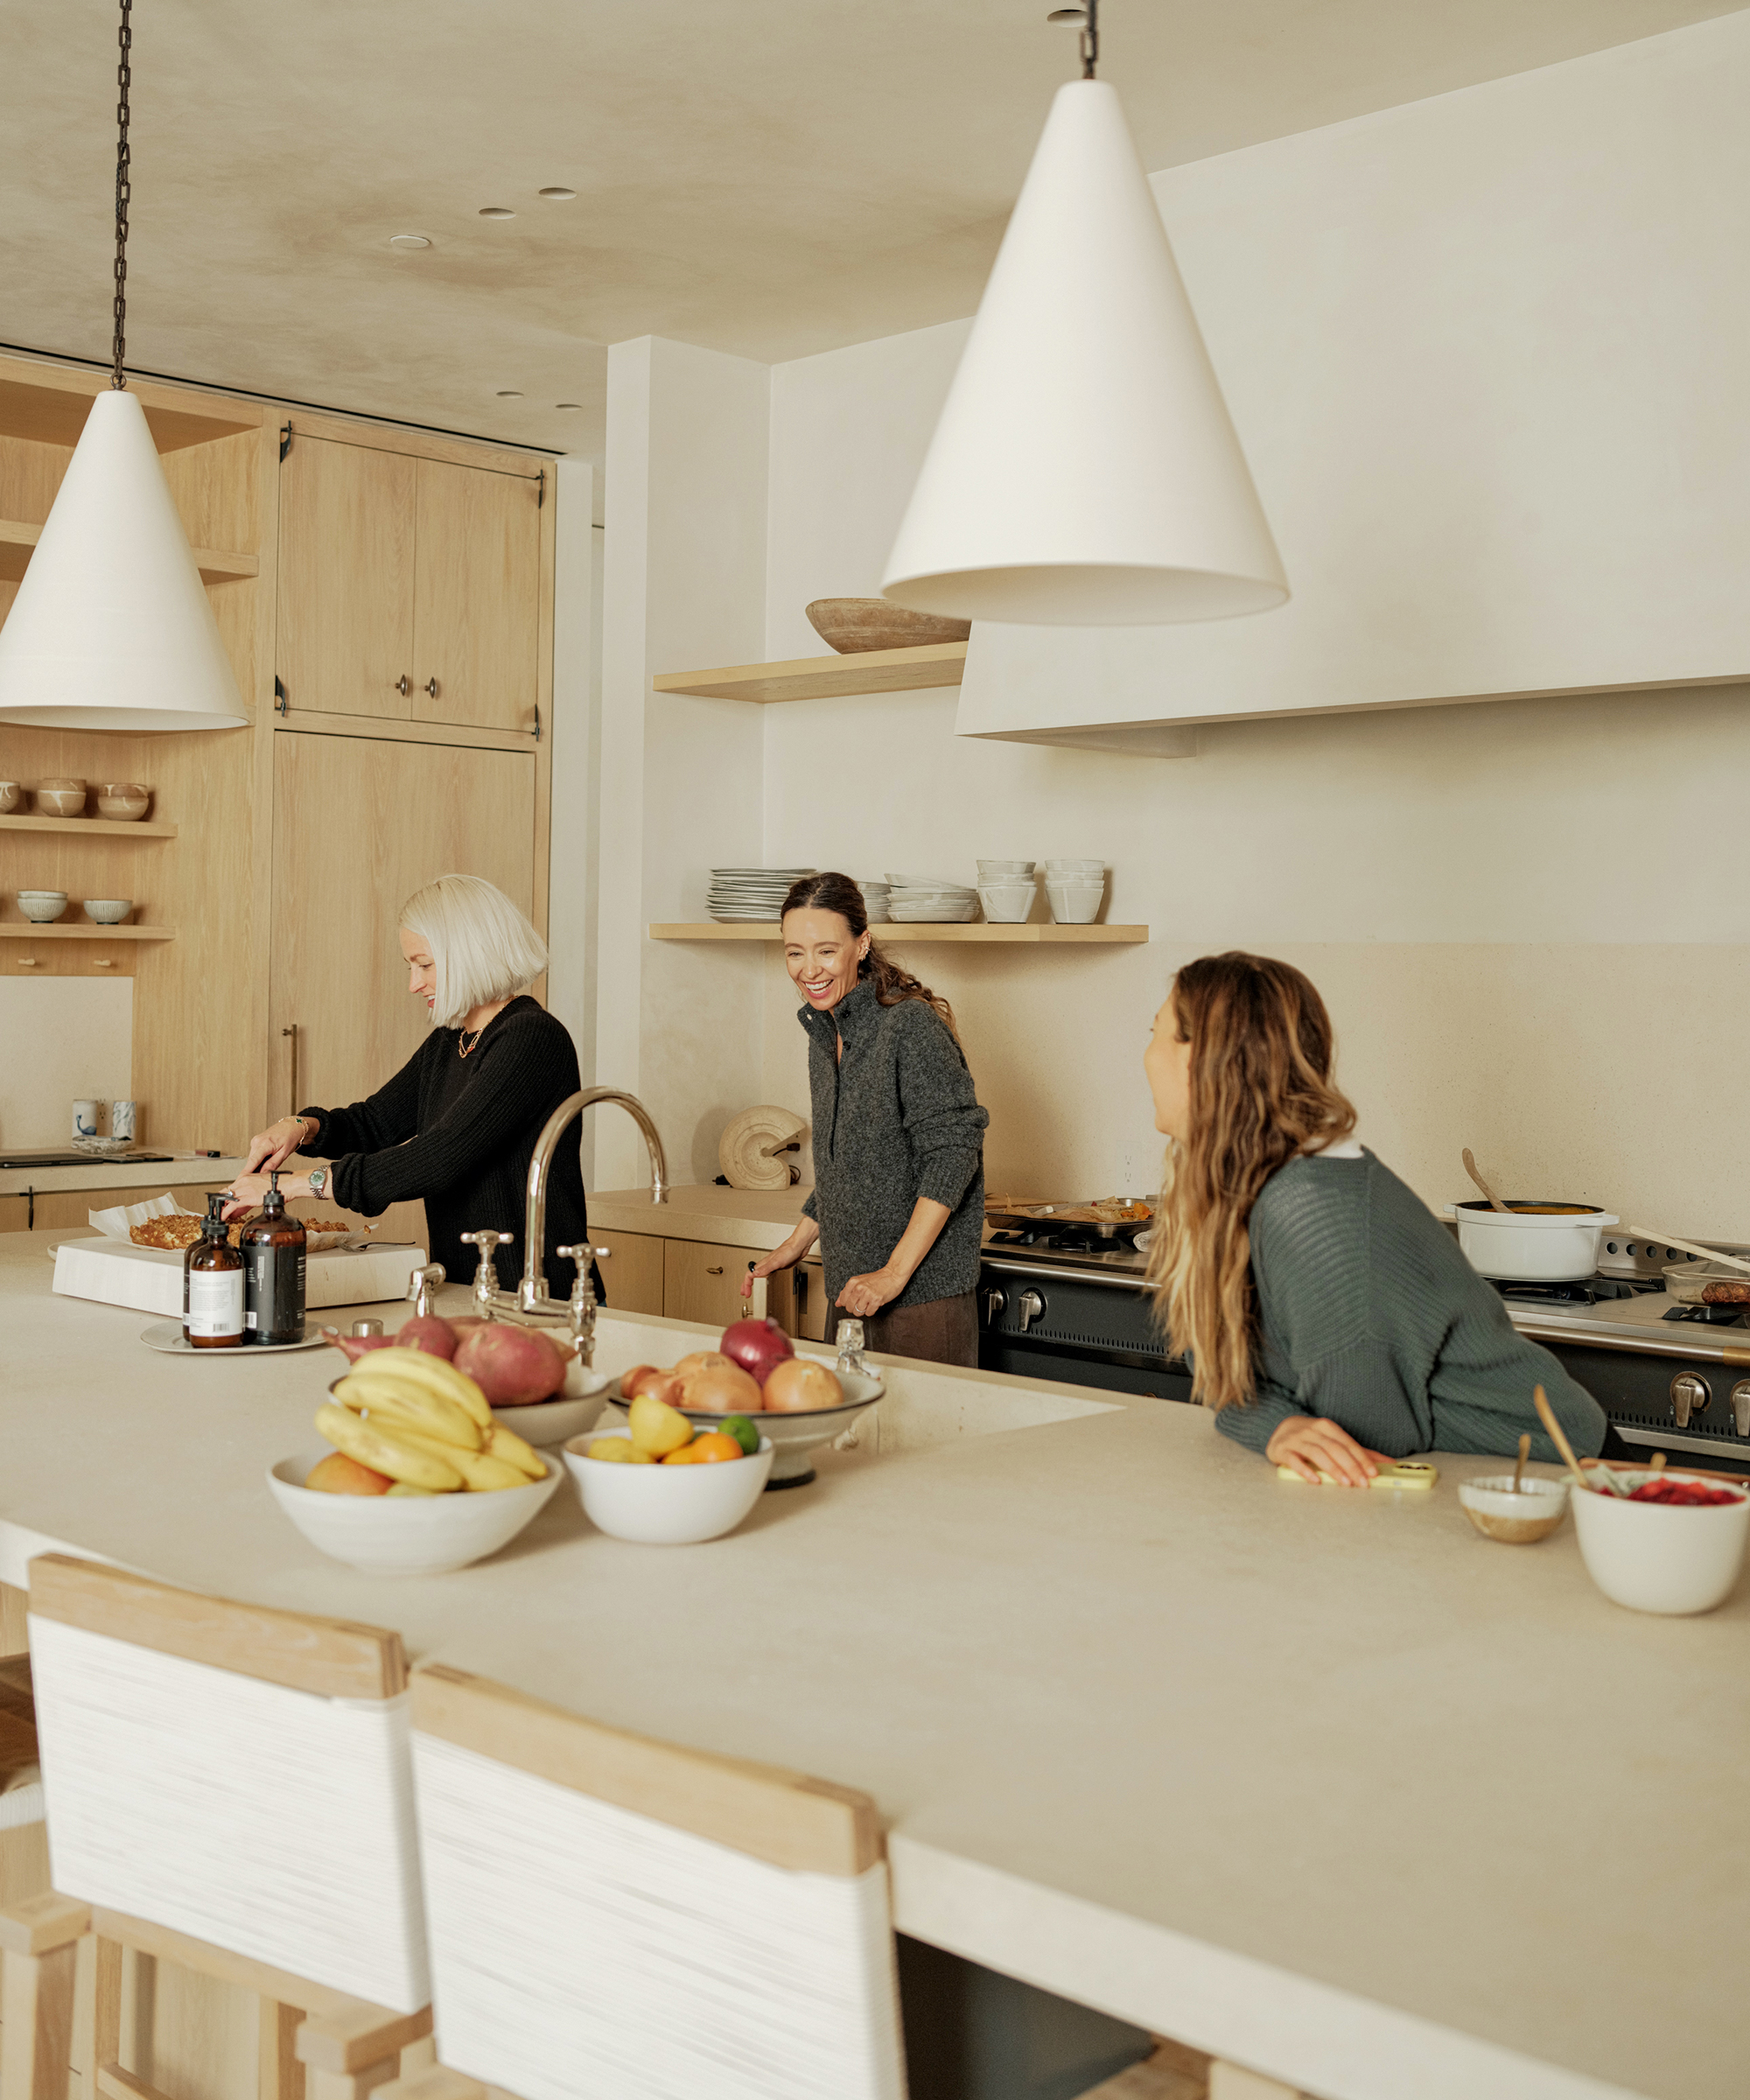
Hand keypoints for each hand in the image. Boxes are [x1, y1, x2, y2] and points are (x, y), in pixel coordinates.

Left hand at [222, 1171, 309, 1220]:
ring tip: (218, 1215)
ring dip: (221, 1209)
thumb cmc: (279, 1185)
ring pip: (226, 1199)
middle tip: (216, 1210)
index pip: (230, 1187)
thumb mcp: (262, 1185)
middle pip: (225, 1193)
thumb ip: (252, 1192)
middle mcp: (243, 1181)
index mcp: (246, 1176)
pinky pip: (232, 1206)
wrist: (288, 1185)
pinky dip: (225, 1212)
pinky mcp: (247, 1197)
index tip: (221, 1203)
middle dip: (220, 1203)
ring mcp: (244, 1188)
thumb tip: (247, 1201)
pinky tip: (223, 1217)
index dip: (224, 1197)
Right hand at [242, 1115, 310, 1176]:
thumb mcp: (284, 1153)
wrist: (291, 1126)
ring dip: (258, 1164)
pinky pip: (255, 1154)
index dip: (247, 1171)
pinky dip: (259, 1159)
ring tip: (270, 1163)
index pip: (253, 1161)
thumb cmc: (290, 1137)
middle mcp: (257, 1141)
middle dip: (255, 1170)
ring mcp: (255, 1140)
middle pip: (252, 1161)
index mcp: (265, 1143)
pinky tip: (267, 1158)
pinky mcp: (256, 1141)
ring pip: (253, 1158)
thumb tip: (263, 1173)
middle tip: (262, 1178)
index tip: (242, 1179)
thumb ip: (272, 1164)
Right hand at [742, 1232, 812, 1298]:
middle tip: (745, 1292)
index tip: (746, 1292)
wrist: (798, 1246)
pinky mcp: (777, 1267)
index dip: (746, 1284)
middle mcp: (765, 1265)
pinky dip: (762, 1280)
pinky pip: (766, 1275)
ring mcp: (771, 1266)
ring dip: (752, 1282)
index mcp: (763, 1264)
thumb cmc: (789, 1250)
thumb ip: (765, 1268)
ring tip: (750, 1289)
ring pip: (758, 1275)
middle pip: (751, 1275)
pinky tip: (765, 1281)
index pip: (750, 1275)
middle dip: (746, 1284)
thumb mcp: (776, 1261)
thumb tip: (755, 1274)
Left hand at [836, 1266, 906, 1320]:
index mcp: (853, 1282)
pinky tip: (875, 1303)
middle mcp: (859, 1288)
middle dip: (856, 1308)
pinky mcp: (876, 1300)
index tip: (855, 1300)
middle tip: (863, 1302)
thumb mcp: (859, 1282)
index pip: (843, 1301)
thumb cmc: (877, 1279)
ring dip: (864, 1310)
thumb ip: (847, 1292)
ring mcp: (867, 1294)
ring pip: (858, 1312)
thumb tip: (837, 1303)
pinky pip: (868, 1313)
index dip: (849, 1303)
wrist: (893, 1274)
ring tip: (869, 1303)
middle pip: (849, 1308)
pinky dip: (872, 1311)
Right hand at [1265, 1416, 1391, 1486]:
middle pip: (1334, 1448)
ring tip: (1345, 1484)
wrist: (1280, 1430)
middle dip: (1351, 1466)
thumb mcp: (1334, 1440)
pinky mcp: (1282, 1450)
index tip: (1373, 1474)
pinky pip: (1294, 1460)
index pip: (1347, 1443)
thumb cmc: (1312, 1438)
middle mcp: (1311, 1430)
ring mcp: (1295, 1439)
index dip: (1361, 1458)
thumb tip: (1389, 1463)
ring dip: (1333, 1469)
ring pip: (1316, 1453)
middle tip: (1362, 1483)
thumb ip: (1359, 1452)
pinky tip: (1316, 1480)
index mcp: (1327, 1427)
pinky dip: (1305, 1470)